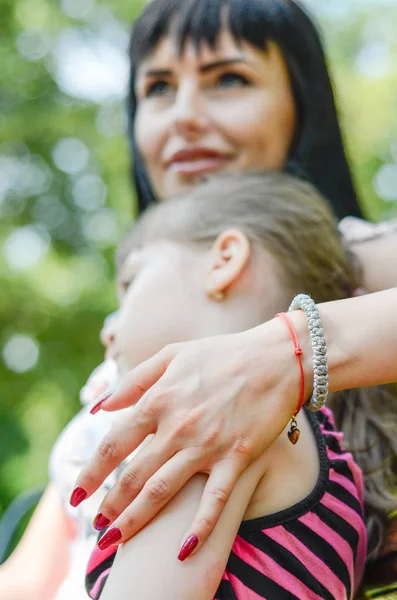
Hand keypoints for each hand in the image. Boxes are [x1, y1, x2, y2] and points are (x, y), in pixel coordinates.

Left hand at [72, 317, 306, 555]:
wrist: (276, 358)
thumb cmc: (222, 354)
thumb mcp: (172, 355)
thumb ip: (134, 381)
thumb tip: (101, 407)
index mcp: (160, 400)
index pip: (114, 445)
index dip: (91, 473)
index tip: (76, 495)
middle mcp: (178, 427)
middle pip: (133, 476)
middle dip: (109, 506)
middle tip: (96, 528)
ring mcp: (208, 445)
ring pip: (162, 492)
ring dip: (135, 520)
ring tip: (116, 541)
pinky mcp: (237, 457)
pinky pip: (215, 500)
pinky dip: (200, 527)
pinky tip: (183, 550)